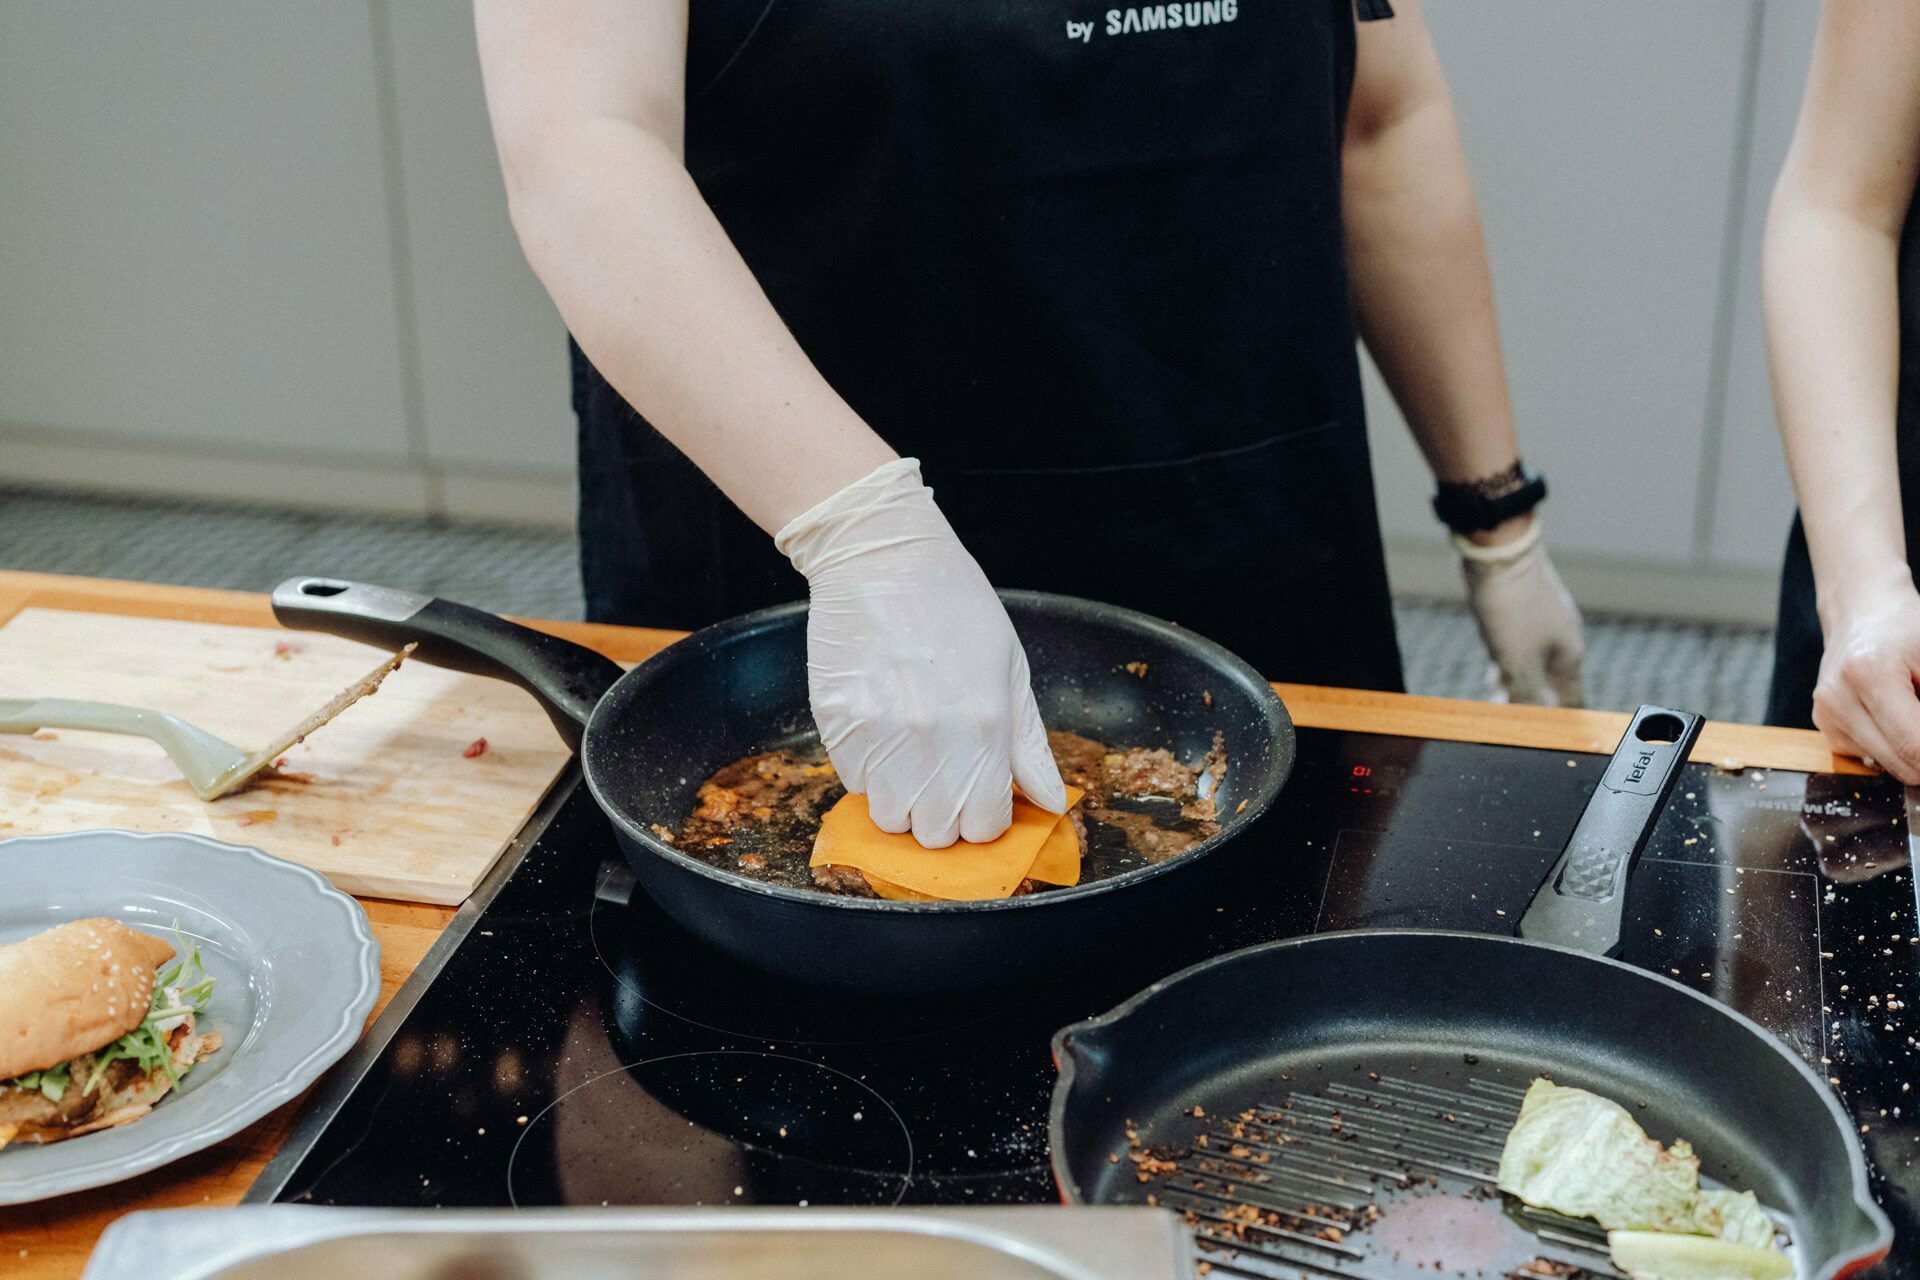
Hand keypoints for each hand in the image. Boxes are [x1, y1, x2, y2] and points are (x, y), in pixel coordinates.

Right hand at [776, 458, 1066, 846]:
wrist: (880, 557)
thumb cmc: (954, 605)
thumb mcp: (1010, 669)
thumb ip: (1028, 746)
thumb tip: (1050, 803)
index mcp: (985, 728)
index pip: (983, 827)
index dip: (984, 818)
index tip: (980, 797)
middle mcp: (931, 742)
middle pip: (935, 835)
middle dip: (943, 817)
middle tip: (944, 779)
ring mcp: (877, 736)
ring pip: (889, 818)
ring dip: (902, 800)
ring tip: (910, 757)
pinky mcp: (835, 725)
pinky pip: (853, 782)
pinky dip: (869, 770)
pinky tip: (880, 729)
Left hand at [1457, 518, 1584, 706]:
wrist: (1500, 552)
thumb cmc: (1513, 605)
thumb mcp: (1515, 660)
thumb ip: (1526, 694)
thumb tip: (1534, 722)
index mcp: (1569, 657)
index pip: (1572, 701)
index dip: (1563, 722)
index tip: (1558, 738)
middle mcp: (1562, 640)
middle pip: (1550, 684)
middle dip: (1530, 703)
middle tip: (1513, 718)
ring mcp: (1545, 624)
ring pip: (1531, 664)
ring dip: (1514, 683)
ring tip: (1495, 696)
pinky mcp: (1525, 611)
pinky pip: (1519, 645)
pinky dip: (1507, 661)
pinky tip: (1493, 667)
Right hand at [1811, 580, 1919, 782]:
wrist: (1861, 614)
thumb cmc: (1907, 630)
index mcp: (1868, 674)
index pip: (1915, 744)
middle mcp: (1837, 698)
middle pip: (1901, 763)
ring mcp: (1826, 715)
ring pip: (1889, 765)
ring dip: (1913, 752)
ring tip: (1913, 712)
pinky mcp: (1824, 726)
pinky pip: (1871, 756)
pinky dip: (1893, 746)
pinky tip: (1894, 716)